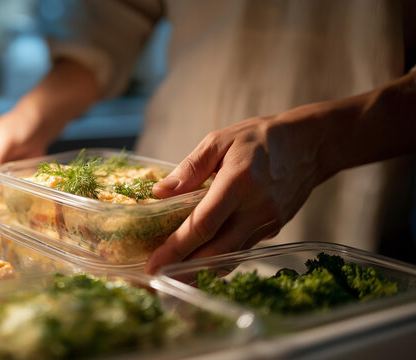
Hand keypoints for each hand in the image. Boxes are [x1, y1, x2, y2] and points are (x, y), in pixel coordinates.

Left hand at [145, 103, 336, 273]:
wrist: (311, 145)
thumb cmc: (259, 138)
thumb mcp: (220, 140)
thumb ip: (190, 168)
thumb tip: (159, 192)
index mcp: (238, 183)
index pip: (203, 224)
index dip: (176, 248)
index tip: (154, 264)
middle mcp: (254, 209)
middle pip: (216, 251)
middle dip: (184, 270)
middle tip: (158, 282)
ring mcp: (267, 222)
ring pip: (230, 256)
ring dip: (201, 271)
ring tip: (174, 278)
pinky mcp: (274, 229)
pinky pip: (242, 250)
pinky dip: (220, 259)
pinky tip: (200, 263)